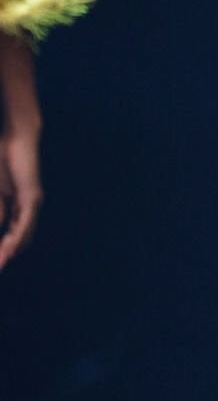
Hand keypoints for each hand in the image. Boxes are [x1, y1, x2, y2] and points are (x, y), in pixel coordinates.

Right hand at [0, 126, 41, 270]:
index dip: (4, 248)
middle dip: (7, 254)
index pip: (12, 233)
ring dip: (11, 250)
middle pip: (19, 238)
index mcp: (18, 206)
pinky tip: (9, 247)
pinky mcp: (32, 196)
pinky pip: (24, 220)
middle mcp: (28, 208)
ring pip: (23, 233)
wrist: (18, 138)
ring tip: (2, 263)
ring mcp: (32, 202)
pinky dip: (17, 235)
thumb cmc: (3, 159)